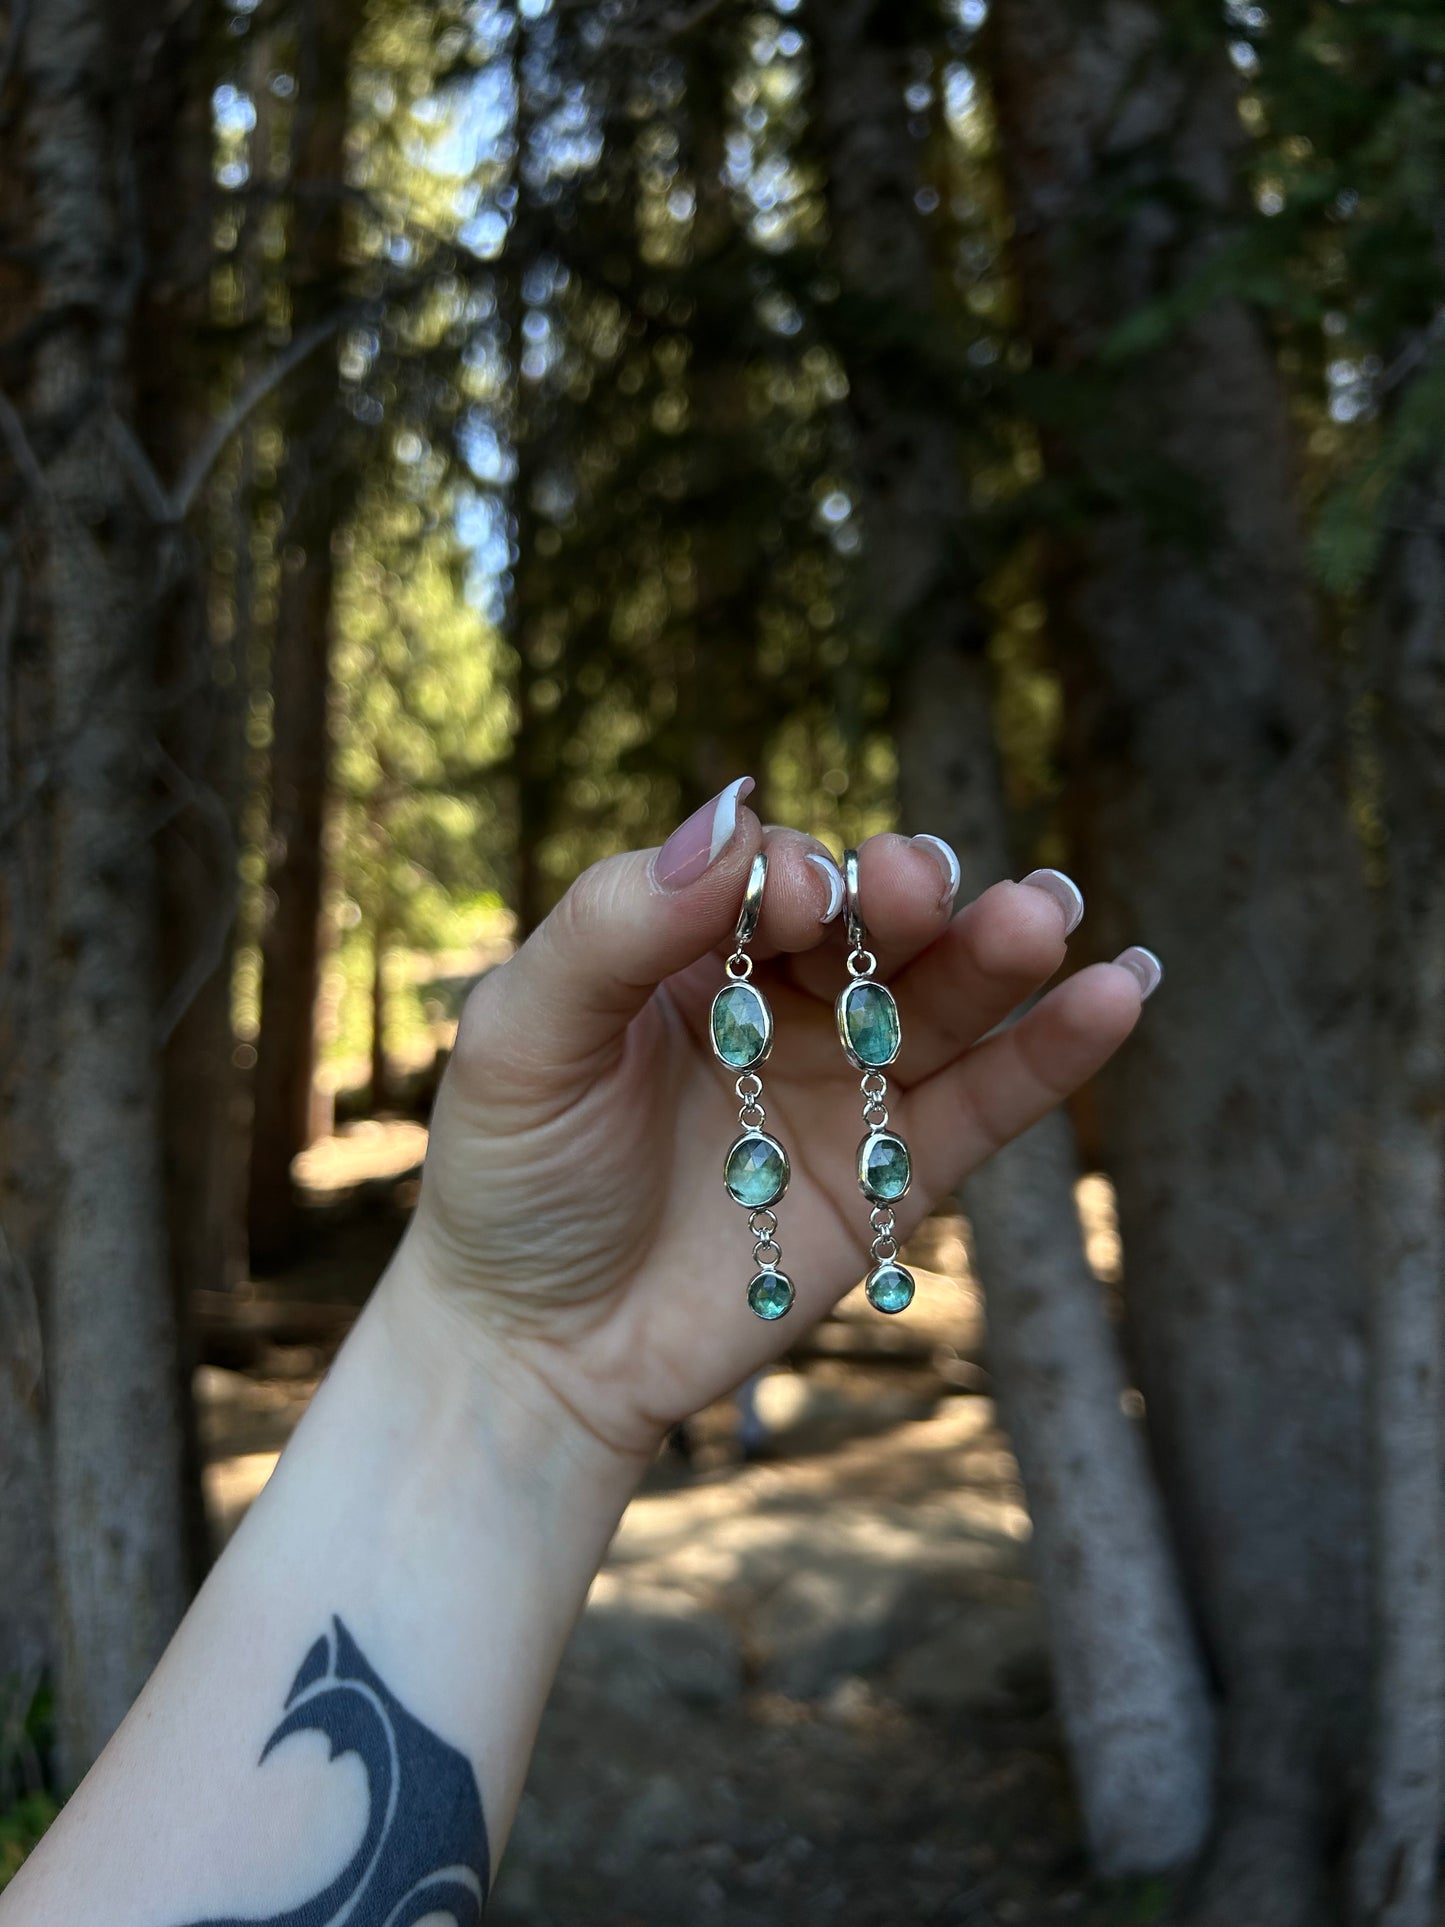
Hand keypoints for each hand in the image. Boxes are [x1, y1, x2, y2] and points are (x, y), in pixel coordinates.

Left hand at [389, 777, 1148, 1469]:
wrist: (540, 1350)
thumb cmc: (513, 1182)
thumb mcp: (525, 1039)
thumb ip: (610, 925)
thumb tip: (728, 816)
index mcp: (689, 949)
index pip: (770, 875)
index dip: (793, 874)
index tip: (790, 900)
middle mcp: (779, 1001)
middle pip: (873, 922)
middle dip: (906, 892)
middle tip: (919, 889)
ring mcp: (846, 1085)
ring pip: (944, 997)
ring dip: (999, 948)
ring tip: (1044, 910)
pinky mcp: (896, 1175)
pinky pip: (990, 1100)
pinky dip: (1056, 1049)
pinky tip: (1120, 987)